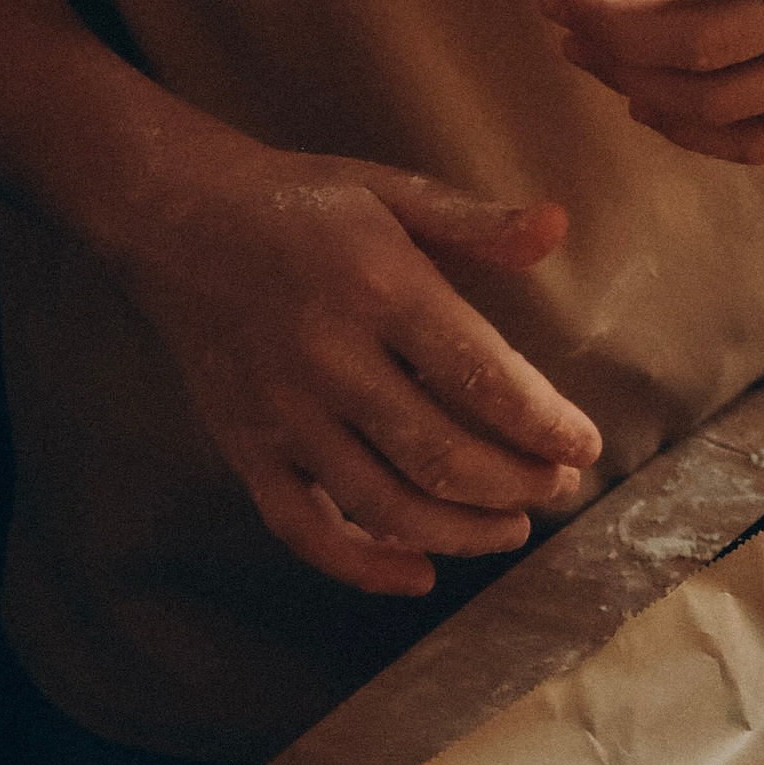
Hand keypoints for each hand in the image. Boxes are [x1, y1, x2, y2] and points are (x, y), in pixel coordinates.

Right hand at [113, 146, 594, 597]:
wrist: (176, 219)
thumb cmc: (303, 203)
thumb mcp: (393, 190)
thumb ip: (476, 221)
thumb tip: (557, 224)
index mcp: (378, 288)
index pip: (480, 376)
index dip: (544, 424)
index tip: (586, 446)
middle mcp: (328, 359)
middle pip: (440, 453)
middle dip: (516, 483)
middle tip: (558, 486)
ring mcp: (281, 413)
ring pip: (383, 504)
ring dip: (461, 531)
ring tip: (511, 528)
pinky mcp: (244, 448)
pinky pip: (302, 529)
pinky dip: (362, 566)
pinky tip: (419, 574)